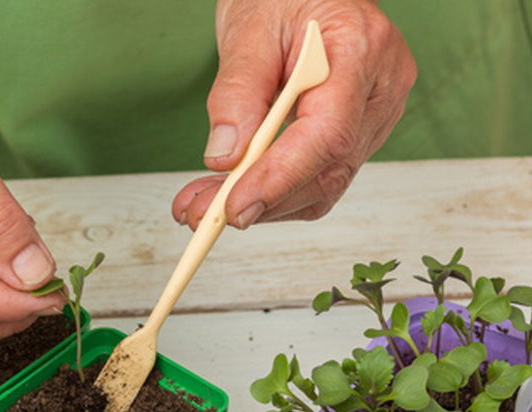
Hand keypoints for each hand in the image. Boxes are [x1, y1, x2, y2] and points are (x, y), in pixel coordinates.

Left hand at [173, 0, 415, 228]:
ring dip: (262, 204)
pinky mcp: (358, 130)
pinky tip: (234, 192)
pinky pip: (321, 176)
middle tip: (199, 215)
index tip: (234, 206)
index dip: (280, 178)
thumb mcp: (249, 27)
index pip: (328, 134)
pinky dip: (276, 192)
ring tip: (203, 206)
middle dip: (260, 201)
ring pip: (324, 183)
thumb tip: (225, 158)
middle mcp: (381, 88)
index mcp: (361, 50)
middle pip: (328, 170)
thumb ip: (237, 91)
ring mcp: (375, 113)